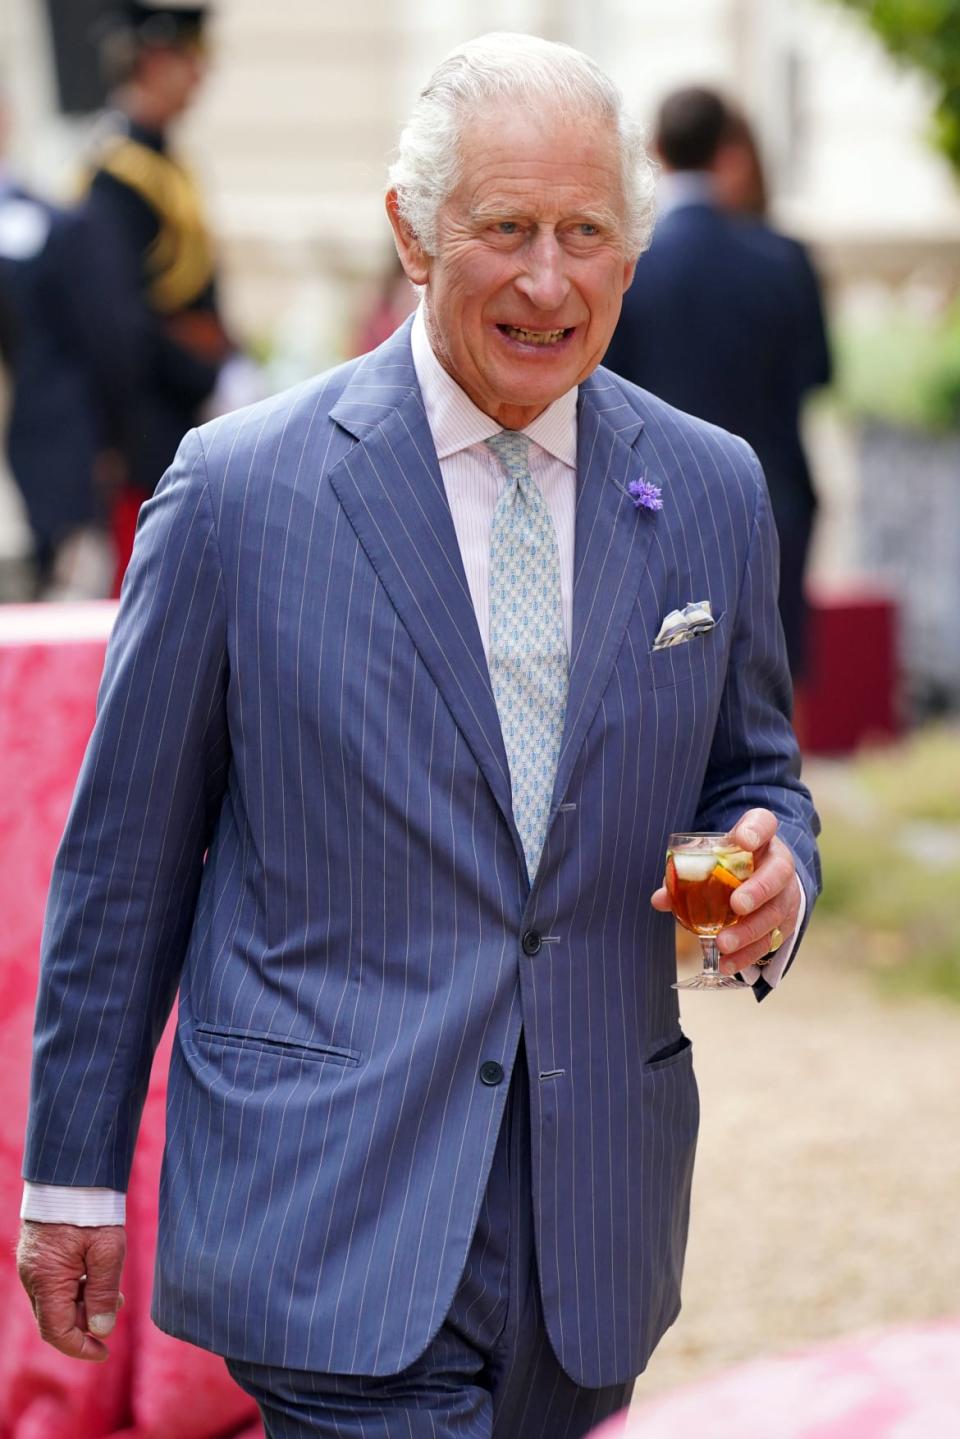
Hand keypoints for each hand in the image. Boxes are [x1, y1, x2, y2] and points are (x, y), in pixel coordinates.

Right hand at [17, 1221, 125, 1361]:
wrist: (73, 1173)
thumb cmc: (92, 1209)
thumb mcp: (107, 1251)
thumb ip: (103, 1293)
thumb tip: (101, 1330)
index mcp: (46, 1281)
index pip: (57, 1332)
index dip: (80, 1348)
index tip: (104, 1352)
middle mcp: (32, 1277)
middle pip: (56, 1318)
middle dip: (86, 1322)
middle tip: (117, 1307)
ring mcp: (32, 1265)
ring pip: (55, 1300)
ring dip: (83, 1303)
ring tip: (114, 1292)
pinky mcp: (37, 1253)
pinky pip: (53, 1283)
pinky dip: (75, 1287)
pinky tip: (97, 1274)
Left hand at [651, 808, 799, 974]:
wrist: (763, 875)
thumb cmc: (731, 863)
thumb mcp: (712, 859)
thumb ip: (687, 874)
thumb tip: (661, 899)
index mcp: (761, 838)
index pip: (764, 823)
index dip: (755, 830)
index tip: (742, 839)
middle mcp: (779, 862)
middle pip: (778, 872)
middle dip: (759, 890)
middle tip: (737, 904)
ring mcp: (786, 893)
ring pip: (776, 912)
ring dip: (750, 930)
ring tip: (724, 943)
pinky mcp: (785, 922)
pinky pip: (770, 940)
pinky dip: (748, 954)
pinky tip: (728, 963)